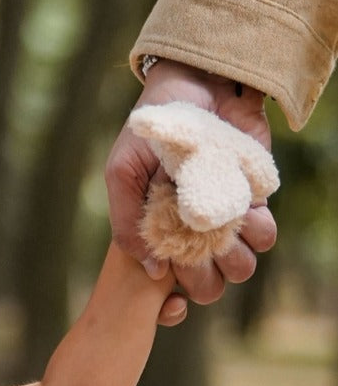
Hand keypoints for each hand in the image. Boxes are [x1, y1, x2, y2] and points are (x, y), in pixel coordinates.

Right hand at [105, 60, 276, 310]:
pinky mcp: (255, 200)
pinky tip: (244, 207)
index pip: (172, 292)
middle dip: (209, 281)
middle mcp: (196, 237)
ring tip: (226, 227)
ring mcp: (226, 220)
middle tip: (202, 252)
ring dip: (236, 257)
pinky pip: (264, 234)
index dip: (175, 301)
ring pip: (241, 266)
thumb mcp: (122, 174)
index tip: (175, 294)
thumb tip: (154, 271)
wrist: (196, 84)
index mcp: (162, 238)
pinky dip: (257, 228)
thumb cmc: (152, 130)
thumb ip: (126, 224)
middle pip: (210, 287)